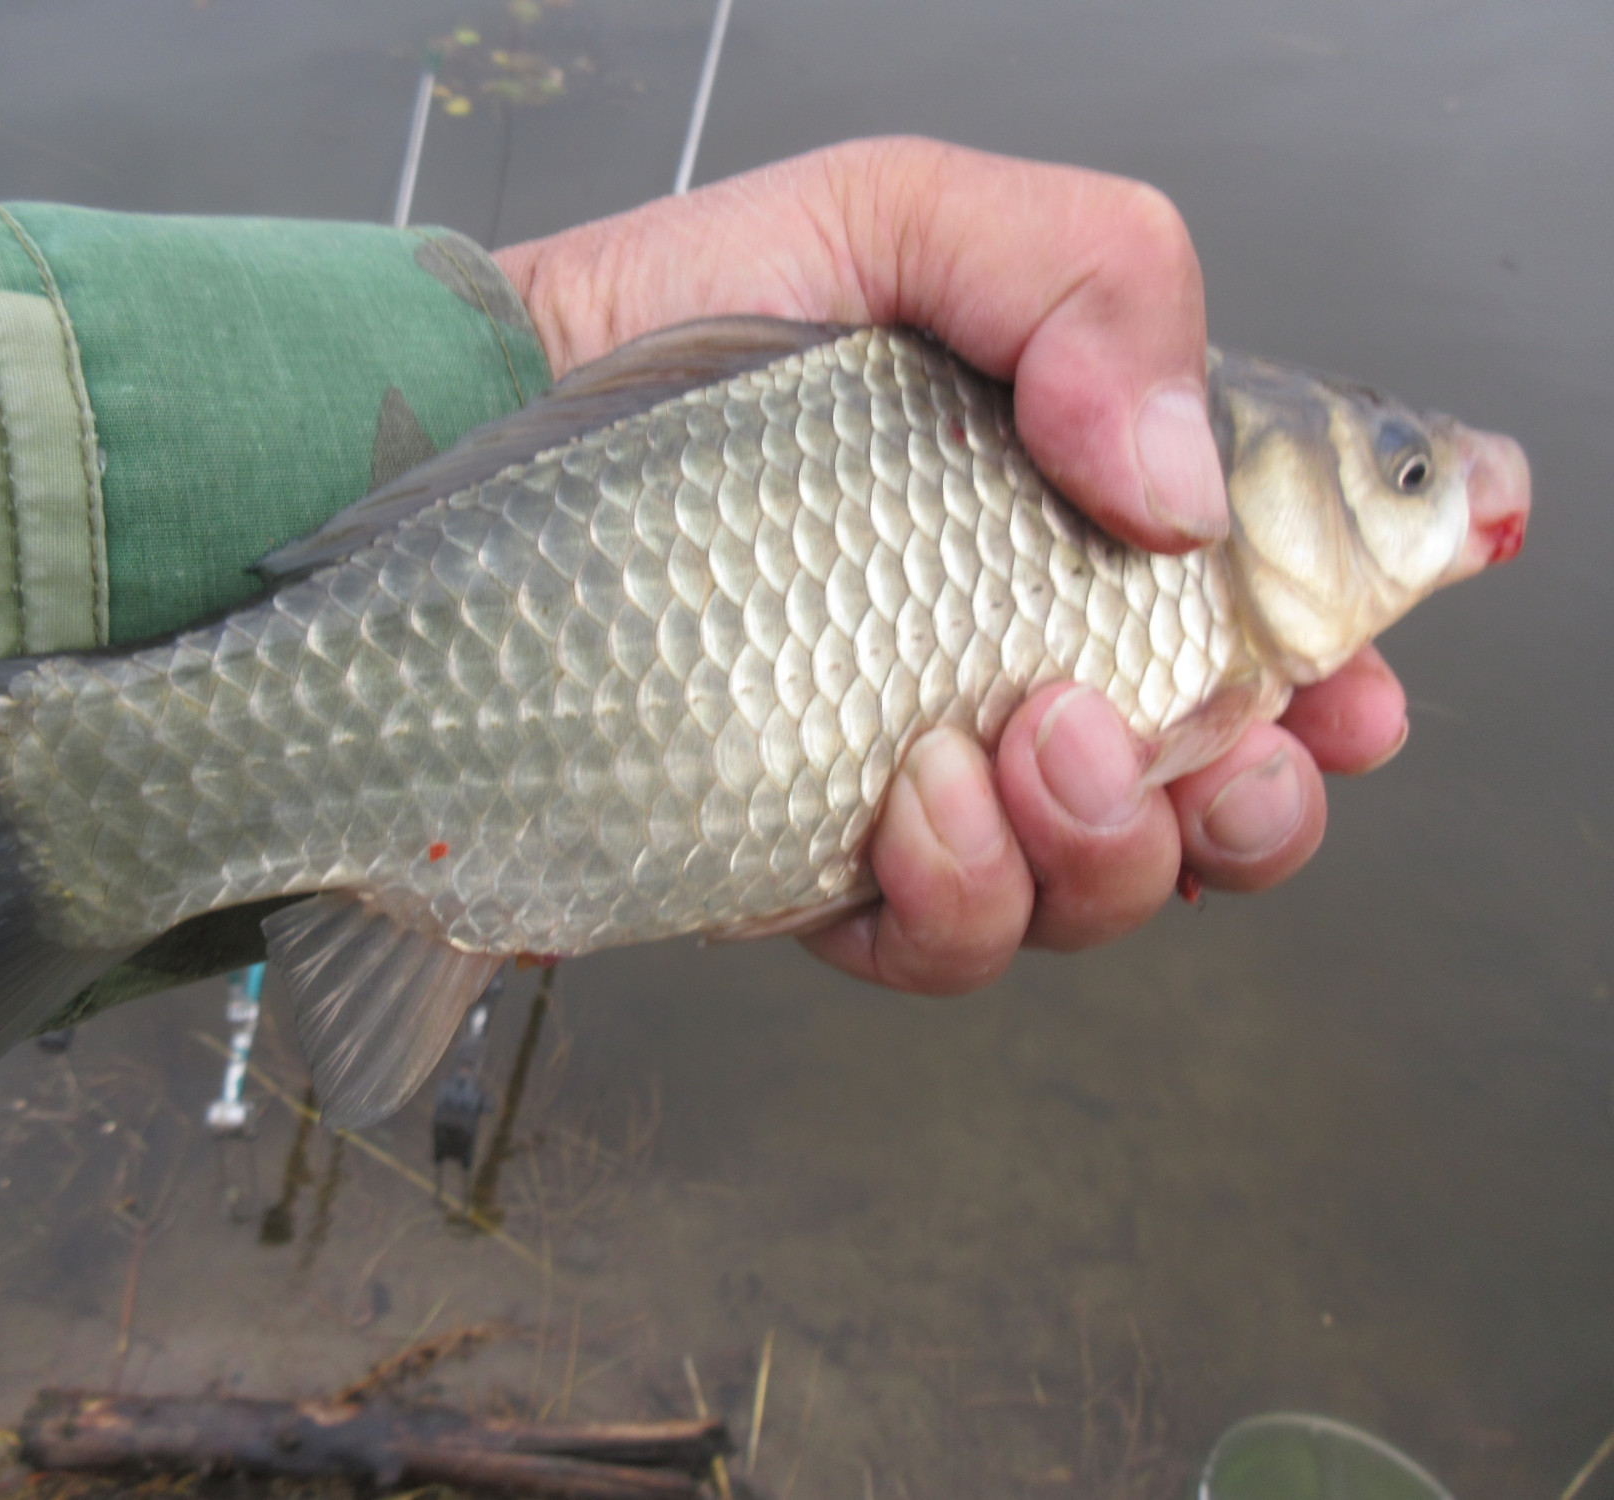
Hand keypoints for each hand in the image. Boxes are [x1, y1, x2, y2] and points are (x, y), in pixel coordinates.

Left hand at [492, 137, 1407, 992]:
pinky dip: (961, 899)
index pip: (1267, 616)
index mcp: (1078, 520)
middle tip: (1220, 742)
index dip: (1353, 663)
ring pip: (1097, 891)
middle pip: (1221, 797)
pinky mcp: (817, 856)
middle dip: (1258, 805)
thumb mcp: (907, 222)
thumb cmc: (692, 317)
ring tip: (1023, 742)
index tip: (1366, 678)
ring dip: (1109, 851)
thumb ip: (1091, 285)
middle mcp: (1020, 660)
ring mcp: (927, 774)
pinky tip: (916, 807)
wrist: (495, 420)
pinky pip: (941, 941)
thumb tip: (1179, 487)